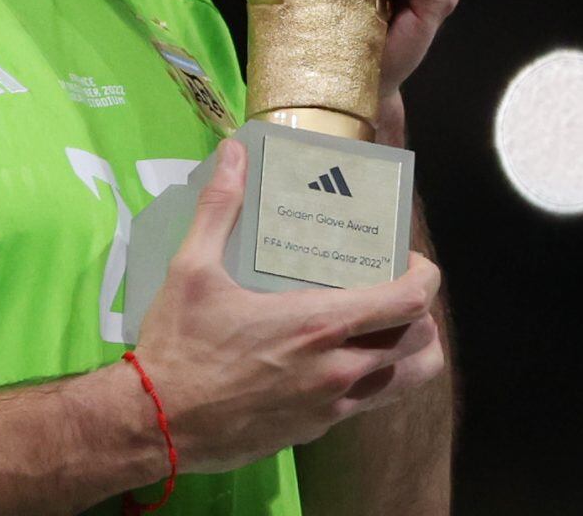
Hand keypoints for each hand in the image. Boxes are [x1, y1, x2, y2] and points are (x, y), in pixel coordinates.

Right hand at [130, 139, 446, 472]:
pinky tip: (337, 359)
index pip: (409, 302)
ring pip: (407, 380)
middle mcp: (339, 369)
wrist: (158, 426)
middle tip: (393, 290)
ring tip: (384, 329)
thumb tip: (233, 153)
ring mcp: (332, 406)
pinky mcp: (317, 430)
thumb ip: (219, 208)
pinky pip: (369, 403)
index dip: (425, 277)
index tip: (410, 261)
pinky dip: (372, 378)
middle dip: (420, 312)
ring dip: (408, 351)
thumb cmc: (179, 345)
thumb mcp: (192, 269)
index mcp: (318, 324)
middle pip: (421, 342)